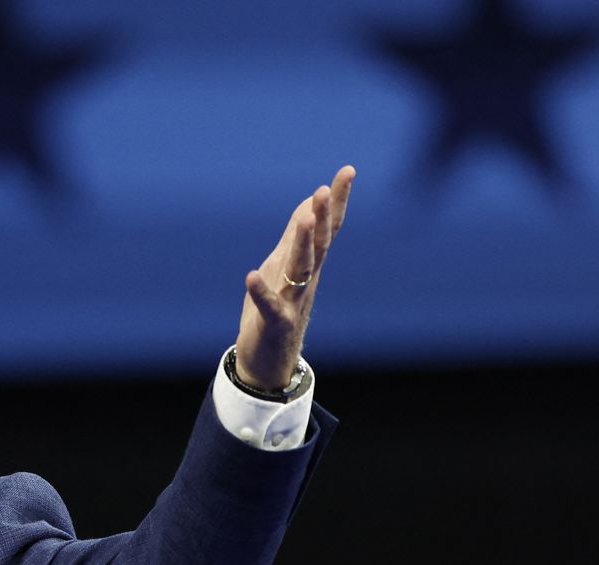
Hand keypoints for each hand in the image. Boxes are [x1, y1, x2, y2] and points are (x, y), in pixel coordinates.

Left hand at [235, 165, 354, 389]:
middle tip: (325, 188)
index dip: (338, 200)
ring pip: (302, 269)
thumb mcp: (284, 266)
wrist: (269, 359)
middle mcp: (306, 280)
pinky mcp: (277, 323)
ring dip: (304, 243)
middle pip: (320, 244)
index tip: (348, 170)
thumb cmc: (277, 309)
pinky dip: (261, 291)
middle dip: (324, 216)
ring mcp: (294, 301)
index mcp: (309, 264)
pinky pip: (271, 305)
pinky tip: (251, 275)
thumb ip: (296, 236)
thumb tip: (310, 201)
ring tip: (306, 217)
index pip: (329, 228)